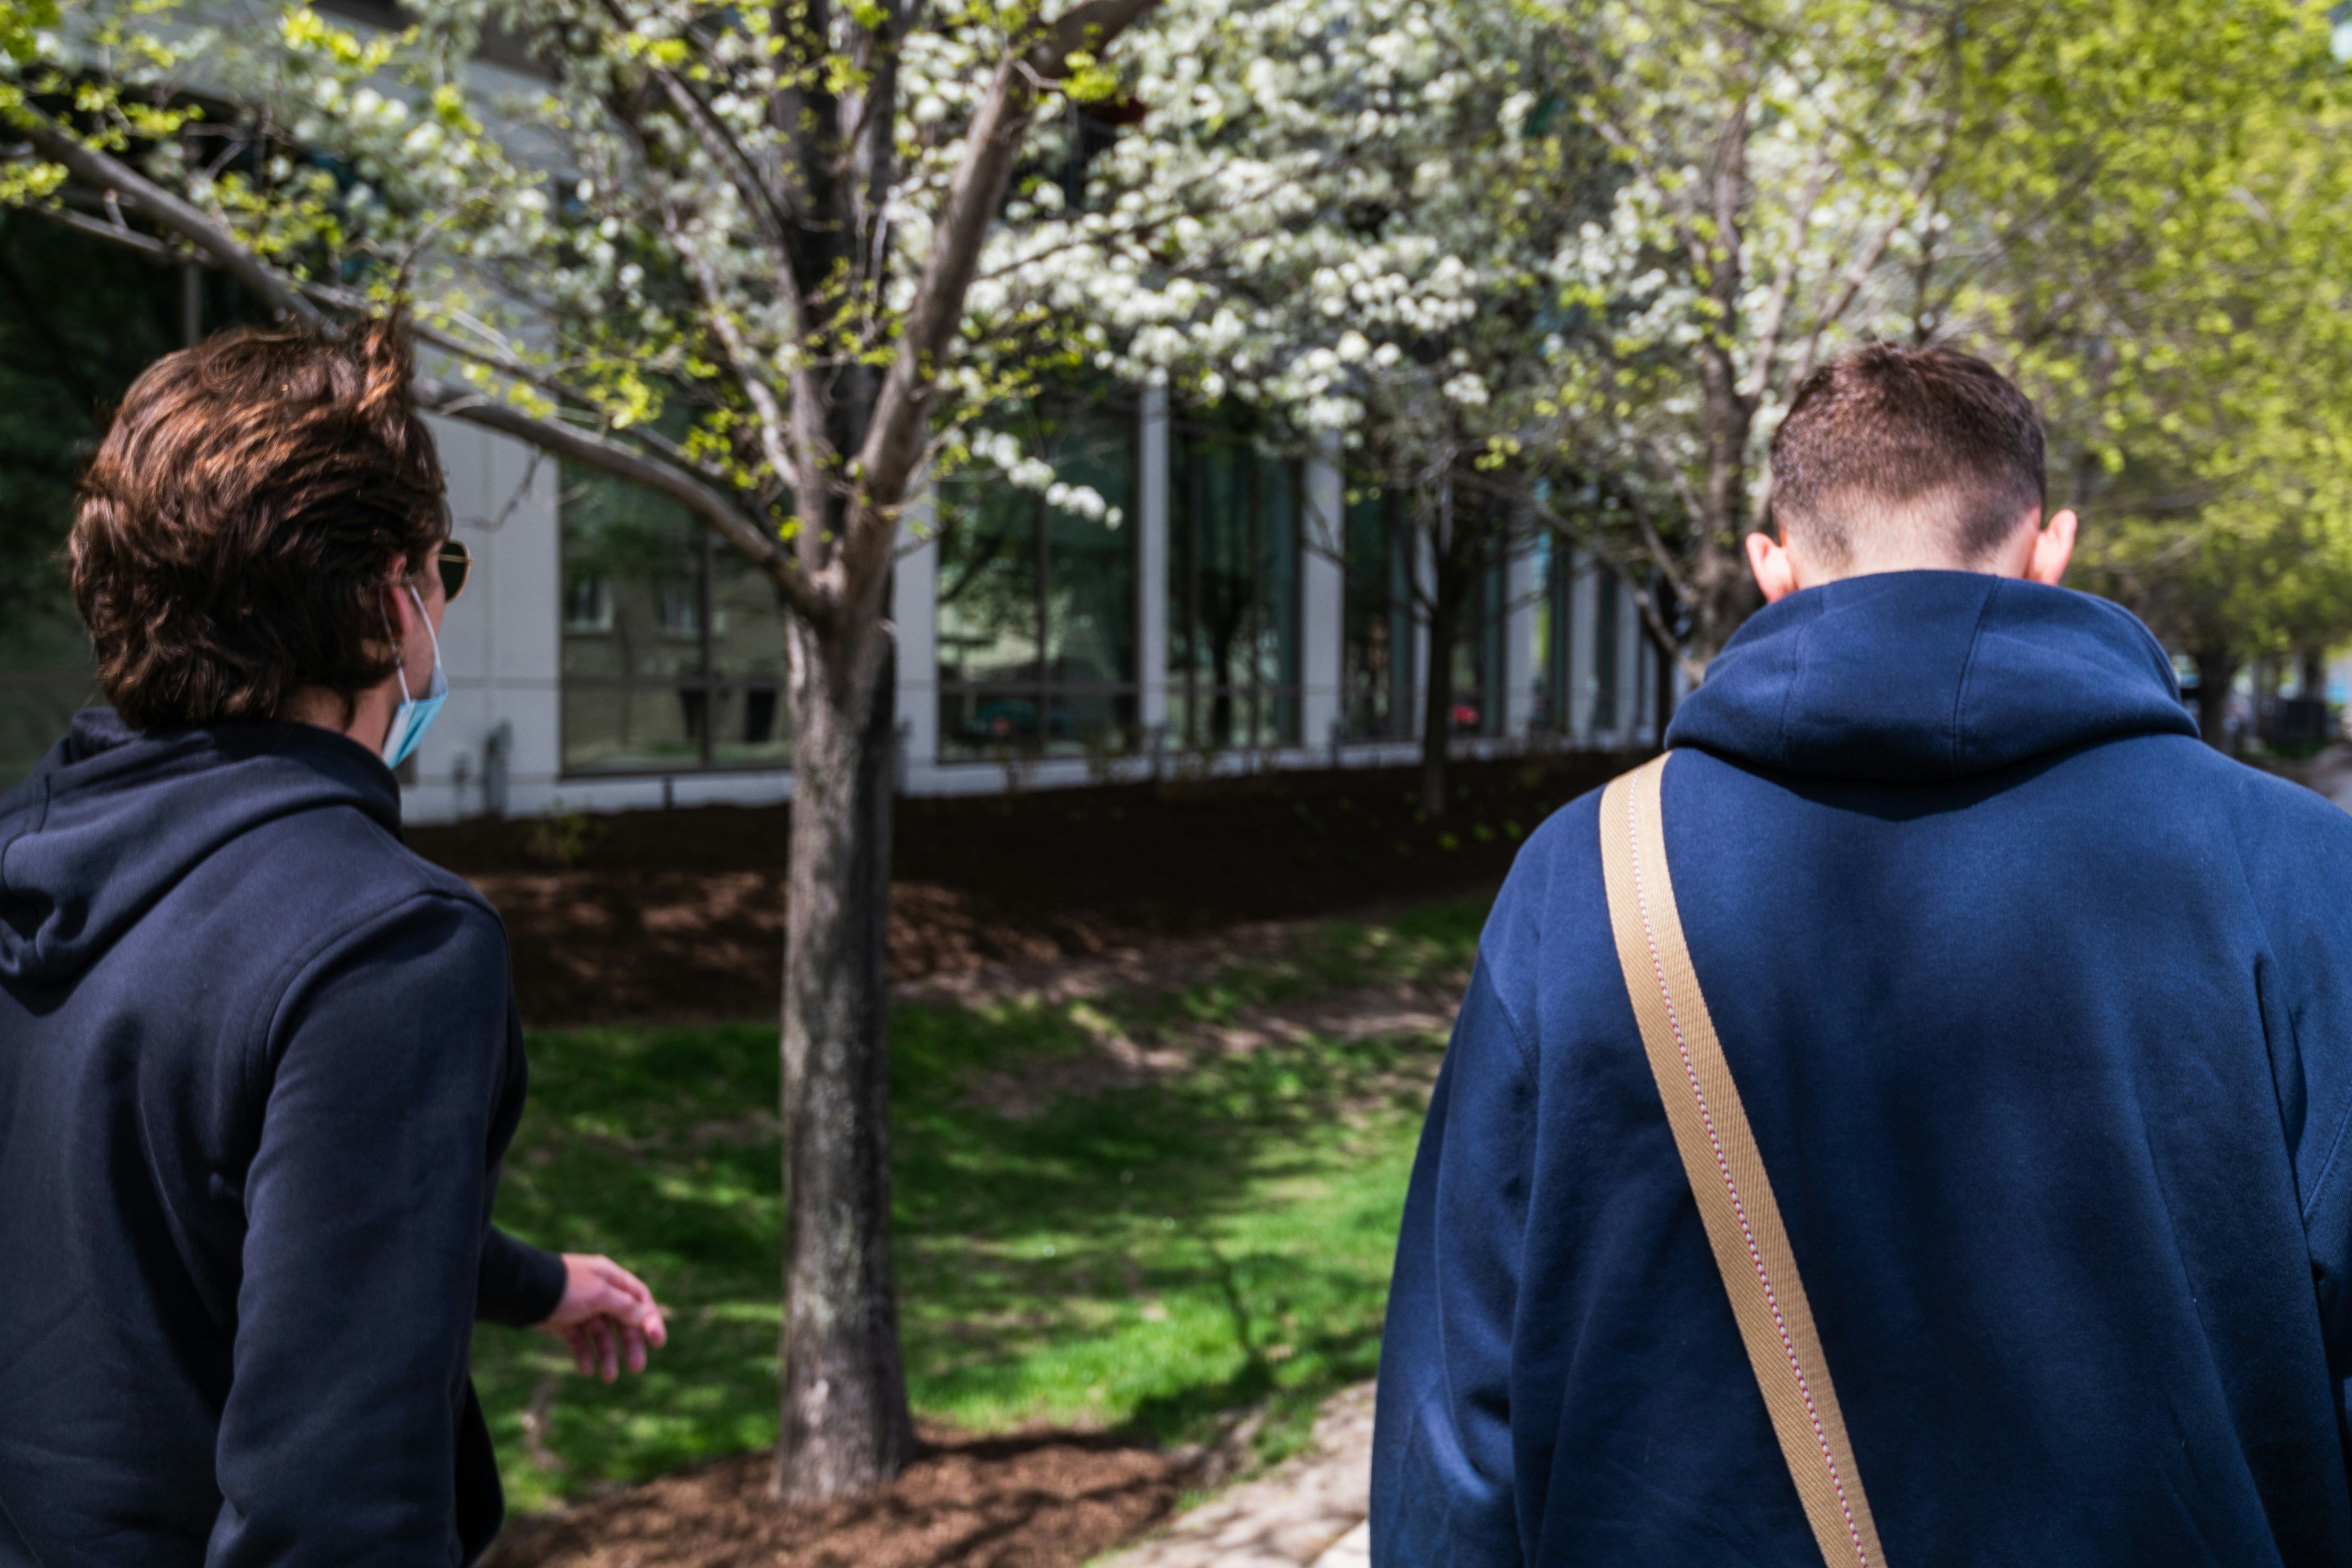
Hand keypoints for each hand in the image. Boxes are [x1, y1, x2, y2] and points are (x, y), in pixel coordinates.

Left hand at [541, 1253, 668, 1381]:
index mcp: (610, 1277)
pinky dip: (584, 1354)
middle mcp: (598, 1291)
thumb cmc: (564, 1287)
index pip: (639, 1298)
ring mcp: (580, 1307)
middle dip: (630, 1344)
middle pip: (622, 1320)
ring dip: (607, 1355)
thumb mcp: (599, 1295)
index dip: (650, 1319)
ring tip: (608, 1377)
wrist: (520, 1290)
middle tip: (636, 1368)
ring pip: (601, 1333)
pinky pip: (579, 1340)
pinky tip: (586, 1370)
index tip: (657, 1342)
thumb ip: (624, 1306)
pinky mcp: (562, 1320)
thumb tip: (643, 1317)